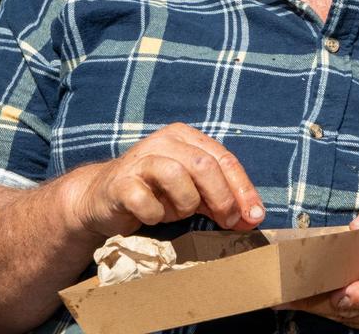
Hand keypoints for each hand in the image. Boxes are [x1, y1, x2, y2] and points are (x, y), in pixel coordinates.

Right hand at [63, 122, 264, 238]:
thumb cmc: (155, 193)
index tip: (254, 217)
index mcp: (184, 137)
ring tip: (177, 213)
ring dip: (185, 204)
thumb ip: (219, 200)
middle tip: (227, 222)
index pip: (224, 158)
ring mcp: (139, 160)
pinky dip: (155, 215)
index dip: (243, 189)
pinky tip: (151, 216)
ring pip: (176, 176)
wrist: (103, 198)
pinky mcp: (120, 183)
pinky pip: (145, 201)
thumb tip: (251, 218)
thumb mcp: (192, 192)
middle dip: (222, 198)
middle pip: (204, 165)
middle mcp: (162, 141)